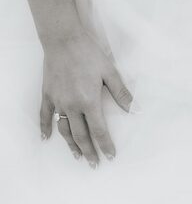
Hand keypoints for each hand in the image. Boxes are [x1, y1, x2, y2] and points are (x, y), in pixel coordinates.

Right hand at [40, 32, 132, 166]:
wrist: (63, 39)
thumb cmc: (89, 54)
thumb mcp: (110, 72)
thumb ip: (122, 93)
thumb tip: (135, 110)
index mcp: (89, 102)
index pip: (99, 131)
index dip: (105, 145)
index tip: (110, 156)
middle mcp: (72, 106)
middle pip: (81, 135)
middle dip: (89, 151)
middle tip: (94, 164)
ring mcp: (58, 101)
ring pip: (64, 129)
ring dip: (70, 144)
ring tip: (77, 156)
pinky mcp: (48, 94)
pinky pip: (45, 115)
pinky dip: (45, 127)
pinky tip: (46, 138)